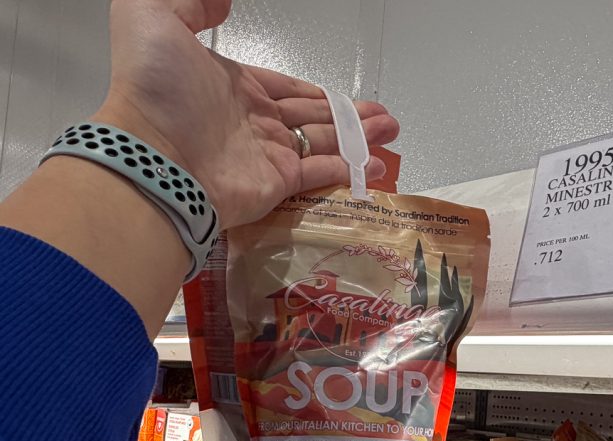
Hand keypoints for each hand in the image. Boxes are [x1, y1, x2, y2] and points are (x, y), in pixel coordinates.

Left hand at [96, 0, 399, 228]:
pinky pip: (320, 174)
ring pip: (324, 143)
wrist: (154, 158)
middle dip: (350, 116)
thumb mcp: (154, 17)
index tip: (346, 96)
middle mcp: (254, 121)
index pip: (286, 88)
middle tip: (383, 117)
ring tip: (391, 131)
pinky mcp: (278, 183)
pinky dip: (350, 170)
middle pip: (313, 116)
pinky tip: (375, 165)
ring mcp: (268, 154)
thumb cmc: (154, 88)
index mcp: (233, 86)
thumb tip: (225, 1)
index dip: (317, 92)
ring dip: (359, 138)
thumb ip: (191, 3)